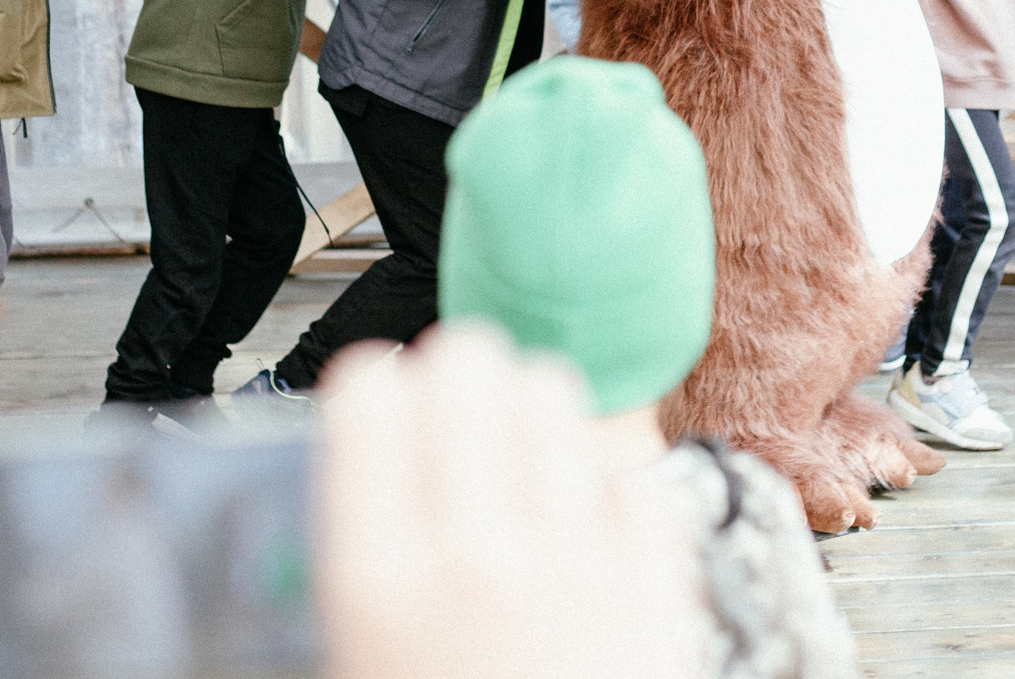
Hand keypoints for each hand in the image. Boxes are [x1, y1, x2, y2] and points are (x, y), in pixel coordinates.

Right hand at [316, 324, 700, 678]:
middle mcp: (475, 556)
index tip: (378, 399)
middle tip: (454, 410)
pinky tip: (582, 516)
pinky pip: (629, 466)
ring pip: (553, 392)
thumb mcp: (358, 664)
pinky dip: (606, 478)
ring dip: (531, 410)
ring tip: (520, 455)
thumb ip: (361, 570)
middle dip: (456, 376)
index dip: (372, 387)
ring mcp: (575, 563)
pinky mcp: (656, 580)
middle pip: (467, 365)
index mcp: (378, 586)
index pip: (369, 398)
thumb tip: (368, 482)